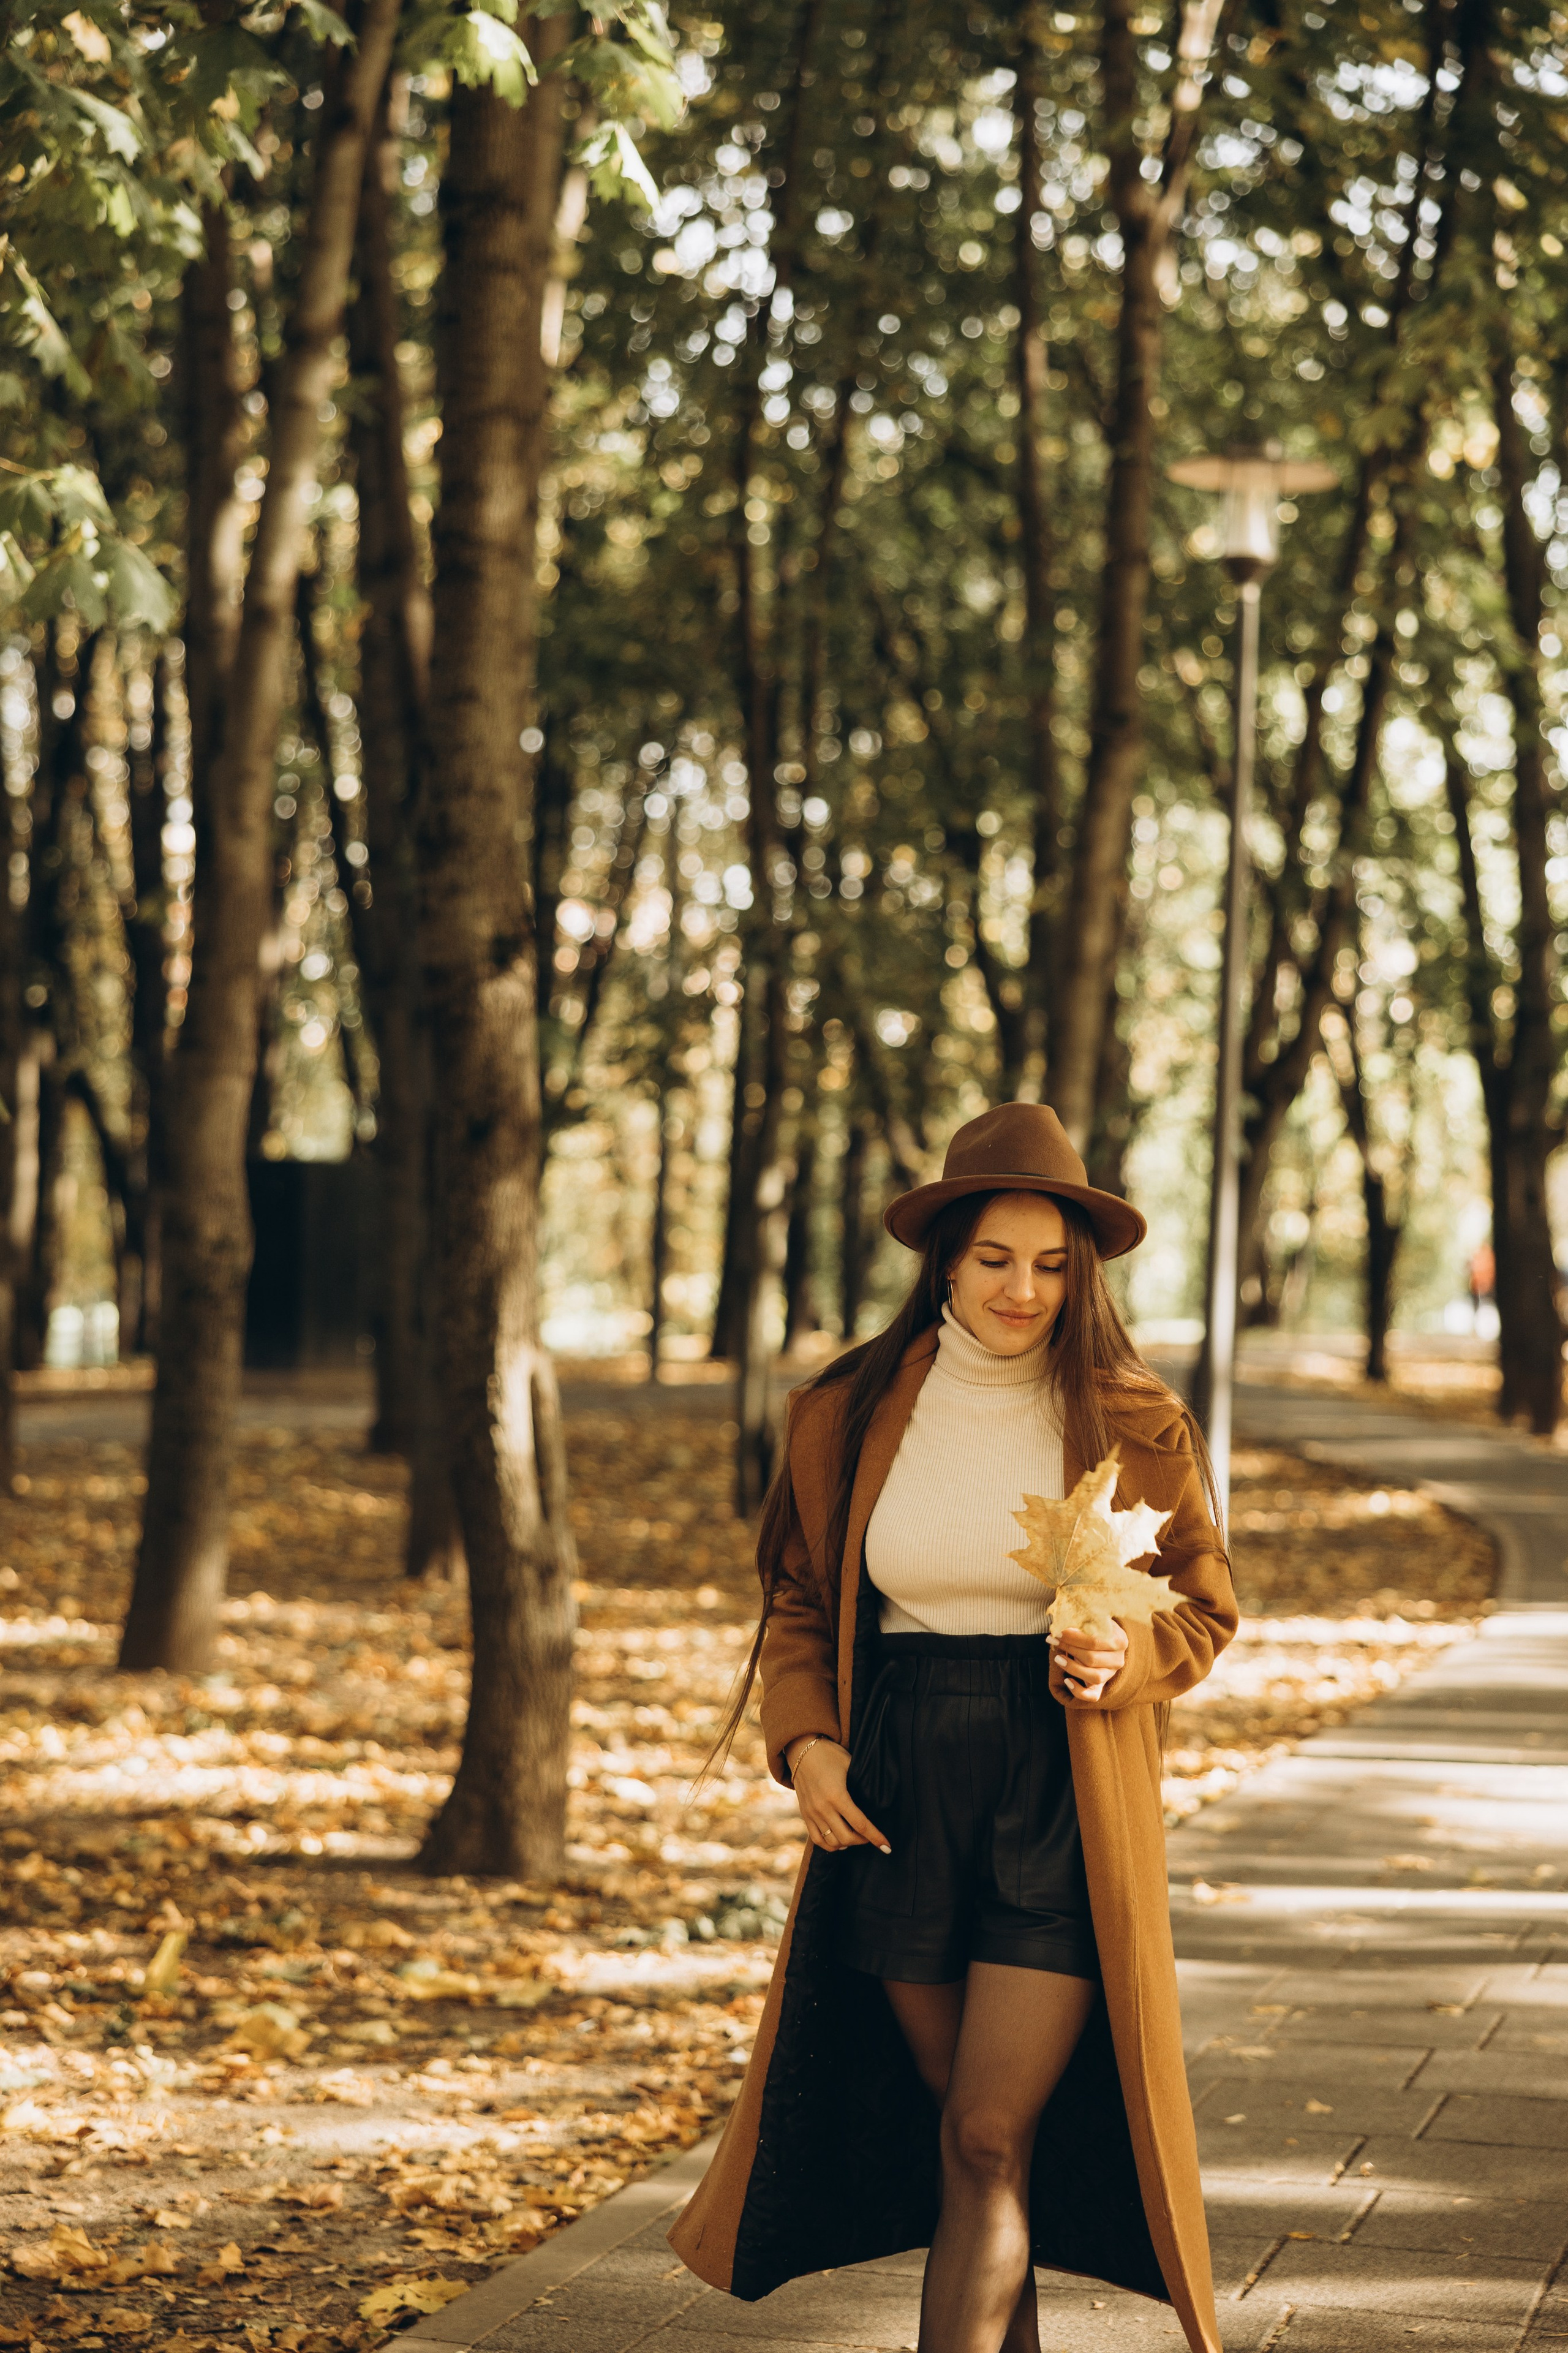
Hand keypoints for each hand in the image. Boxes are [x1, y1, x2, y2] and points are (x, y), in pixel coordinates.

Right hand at [785, 1736, 890, 1853]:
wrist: (801, 1749)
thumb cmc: (830, 1755)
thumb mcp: (851, 1764)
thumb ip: (863, 1783)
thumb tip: (880, 1798)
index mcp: (837, 1795)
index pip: (860, 1824)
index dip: (875, 1837)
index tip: (886, 1847)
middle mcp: (823, 1808)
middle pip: (847, 1838)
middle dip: (863, 1841)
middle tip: (870, 1836)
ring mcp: (812, 1813)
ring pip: (832, 1842)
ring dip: (847, 1844)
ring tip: (856, 1838)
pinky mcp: (805, 1815)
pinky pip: (817, 1839)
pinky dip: (830, 1845)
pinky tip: (839, 1841)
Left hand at [1049, 1620, 1127, 1704]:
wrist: (1105, 1642)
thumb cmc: (1096, 1629)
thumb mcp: (1094, 1620)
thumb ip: (1083, 1620)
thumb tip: (1062, 1621)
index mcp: (1119, 1641)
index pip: (1094, 1641)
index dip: (1073, 1637)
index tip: (1058, 1631)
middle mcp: (1118, 1659)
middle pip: (1092, 1658)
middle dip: (1069, 1649)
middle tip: (1053, 1640)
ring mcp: (1111, 1674)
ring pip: (1094, 1677)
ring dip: (1072, 1668)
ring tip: (1057, 1658)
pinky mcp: (1102, 1687)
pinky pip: (1093, 1696)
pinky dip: (1079, 1691)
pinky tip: (1067, 1681)